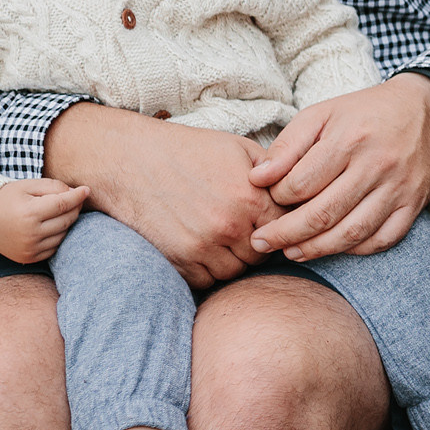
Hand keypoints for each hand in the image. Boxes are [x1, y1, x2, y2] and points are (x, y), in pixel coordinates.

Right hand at [0, 178, 88, 263]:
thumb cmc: (6, 198)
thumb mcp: (27, 185)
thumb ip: (53, 187)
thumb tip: (78, 193)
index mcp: (29, 213)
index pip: (63, 204)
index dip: (78, 196)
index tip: (86, 190)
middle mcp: (30, 234)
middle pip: (67, 220)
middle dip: (74, 208)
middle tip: (72, 199)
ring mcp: (30, 249)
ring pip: (63, 234)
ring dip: (66, 222)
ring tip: (56, 211)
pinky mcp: (29, 258)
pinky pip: (54, 247)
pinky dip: (57, 236)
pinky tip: (49, 226)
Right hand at [44, 102, 274, 287]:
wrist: (130, 159)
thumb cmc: (187, 150)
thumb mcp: (238, 148)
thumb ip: (274, 171)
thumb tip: (299, 190)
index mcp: (249, 198)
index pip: (285, 227)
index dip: (280, 223)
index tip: (269, 218)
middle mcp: (229, 227)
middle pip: (262, 255)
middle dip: (258, 244)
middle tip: (245, 229)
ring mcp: (202, 248)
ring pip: (235, 272)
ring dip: (233, 259)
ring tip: (222, 237)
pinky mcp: (178, 262)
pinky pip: (206, 281)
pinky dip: (207, 270)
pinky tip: (203, 247)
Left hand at [247, 75, 429, 261]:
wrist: (422, 110)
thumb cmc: (363, 113)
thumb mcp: (320, 114)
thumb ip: (287, 146)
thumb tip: (258, 178)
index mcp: (348, 140)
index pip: (301, 183)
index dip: (278, 198)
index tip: (268, 200)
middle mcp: (375, 165)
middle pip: (323, 214)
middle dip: (285, 234)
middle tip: (261, 242)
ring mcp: (398, 188)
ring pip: (351, 233)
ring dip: (316, 249)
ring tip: (292, 252)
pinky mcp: (414, 204)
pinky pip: (382, 239)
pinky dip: (356, 250)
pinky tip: (334, 247)